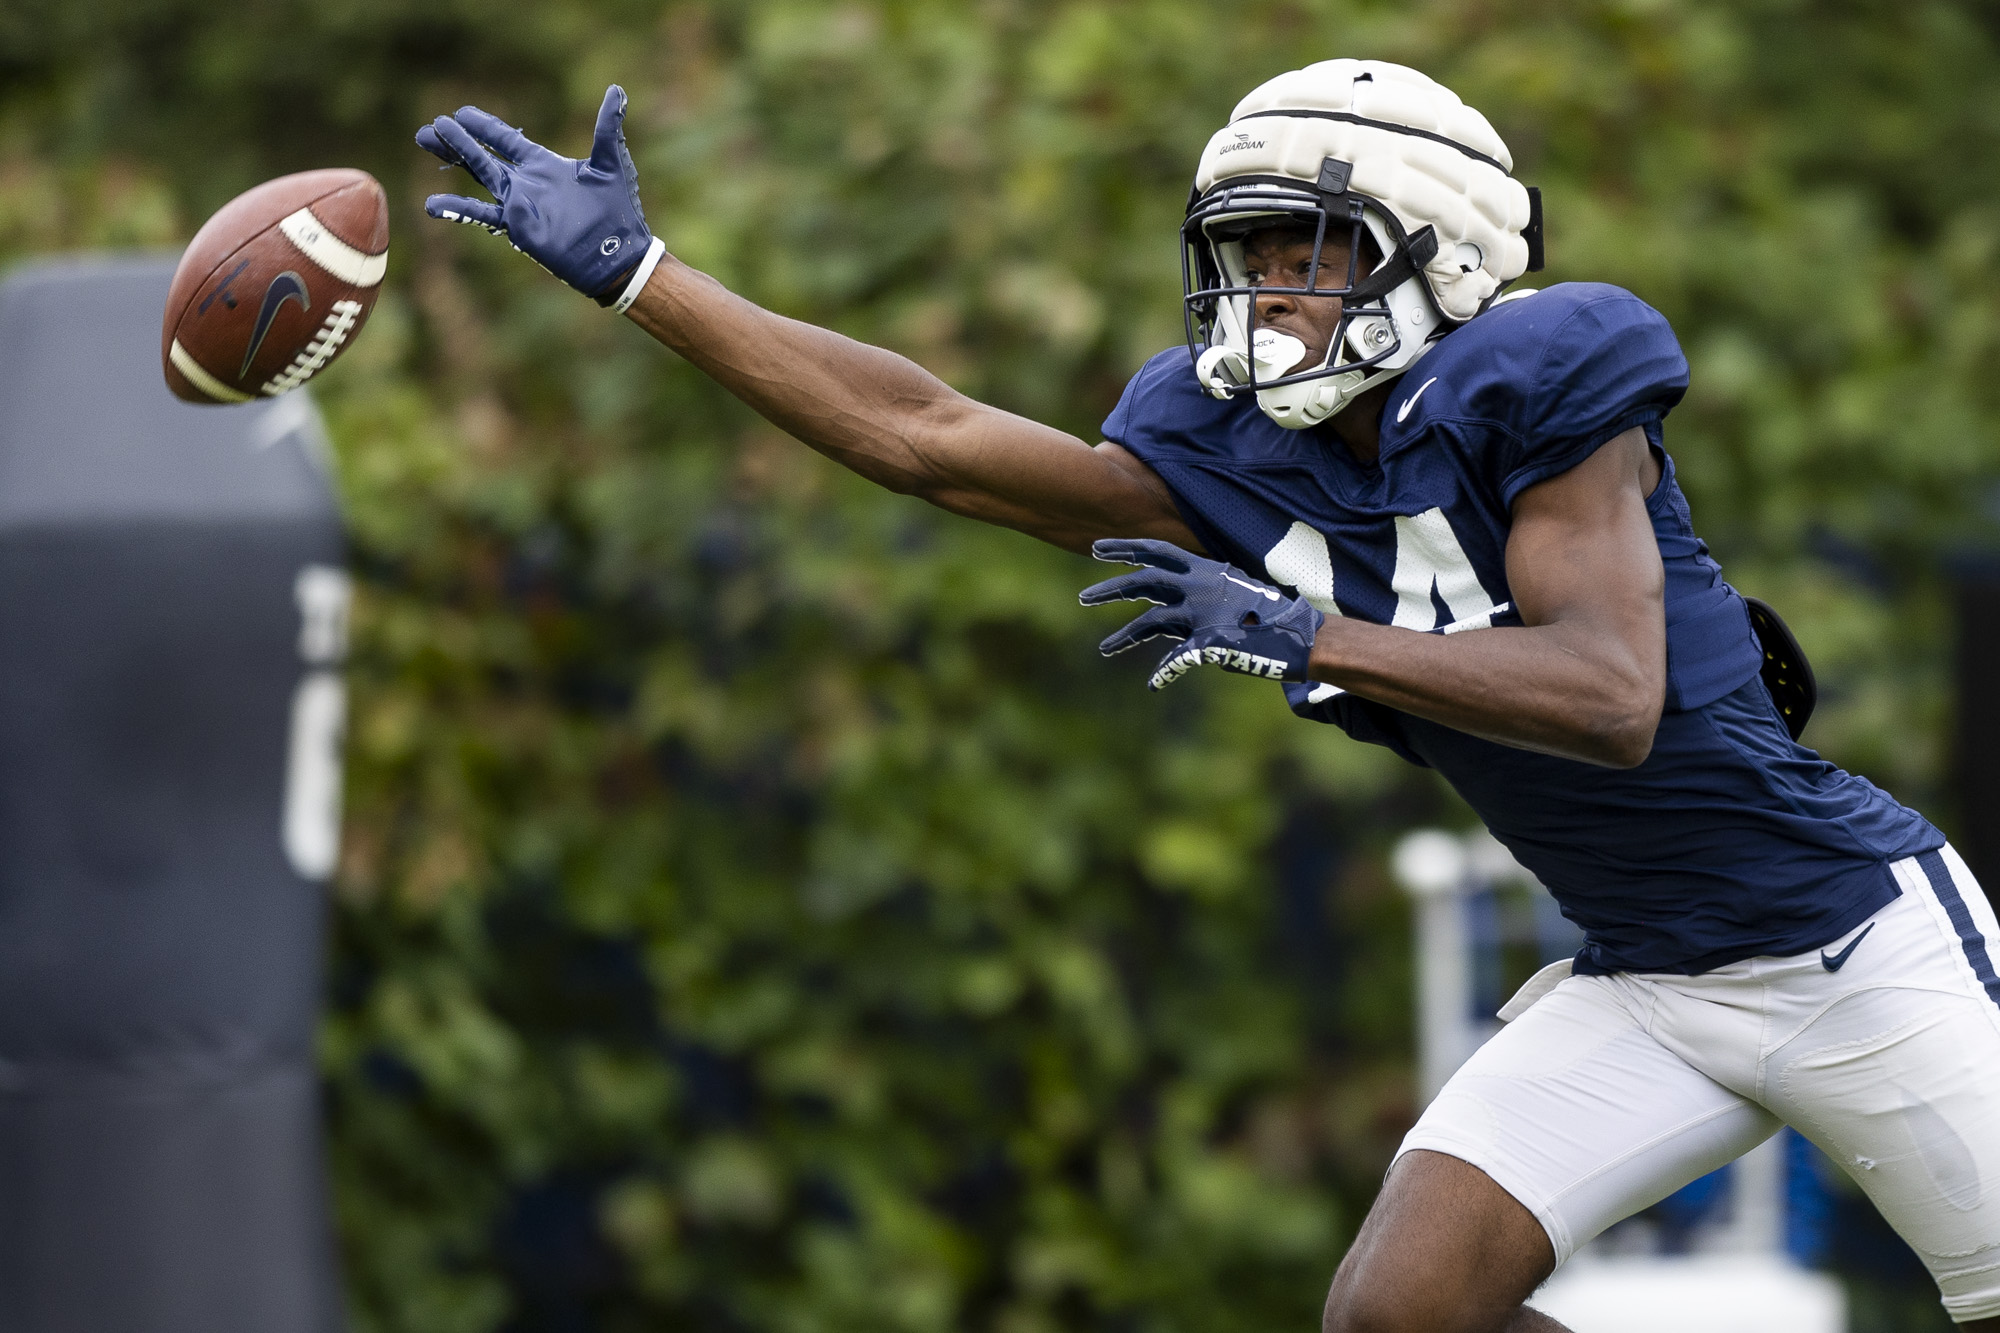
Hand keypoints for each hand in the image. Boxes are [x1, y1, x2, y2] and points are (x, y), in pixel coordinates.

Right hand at [416, 85, 658, 305]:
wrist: (619, 254)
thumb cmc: (618, 211)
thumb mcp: (611, 162)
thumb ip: (607, 128)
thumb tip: (616, 91)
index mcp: (544, 165)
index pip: (506, 140)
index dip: (484, 126)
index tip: (461, 112)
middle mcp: (527, 182)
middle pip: (483, 156)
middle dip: (457, 141)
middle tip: (432, 127)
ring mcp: (520, 204)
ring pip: (479, 176)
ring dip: (453, 158)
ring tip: (426, 142)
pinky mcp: (518, 227)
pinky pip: (482, 215)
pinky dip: (458, 209)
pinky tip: (432, 204)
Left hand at [1080, 538, 1323, 689]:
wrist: (1301, 635)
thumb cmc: (1268, 615)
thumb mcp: (1231, 596)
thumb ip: (1199, 602)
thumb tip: (1173, 620)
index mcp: (1205, 569)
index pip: (1158, 551)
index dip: (1126, 548)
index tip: (1097, 548)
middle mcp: (1198, 587)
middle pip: (1143, 582)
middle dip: (1111, 589)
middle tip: (1084, 597)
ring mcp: (1201, 615)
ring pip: (1149, 623)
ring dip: (1124, 636)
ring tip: (1103, 648)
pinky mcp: (1207, 644)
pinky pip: (1175, 660)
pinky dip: (1164, 672)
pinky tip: (1154, 682)